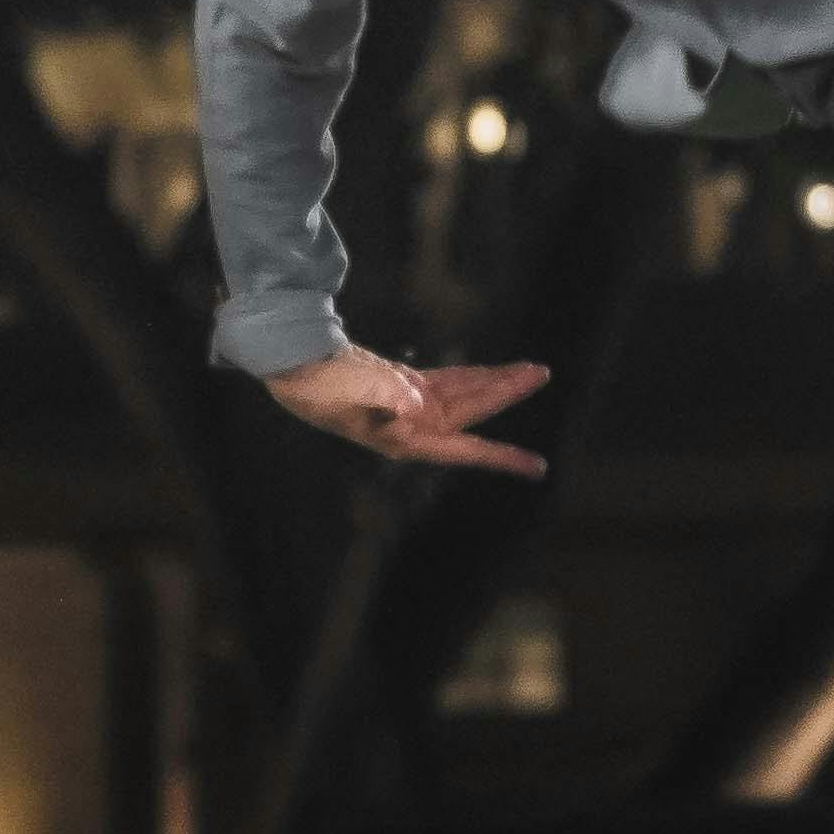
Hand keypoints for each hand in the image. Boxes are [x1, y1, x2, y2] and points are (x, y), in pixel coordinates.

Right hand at [262, 346, 553, 477]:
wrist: (293, 367)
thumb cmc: (320, 384)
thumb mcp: (352, 389)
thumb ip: (386, 393)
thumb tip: (413, 400)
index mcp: (405, 437)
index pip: (465, 448)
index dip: (502, 457)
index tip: (537, 467)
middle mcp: (413, 427)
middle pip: (472, 411)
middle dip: (506, 392)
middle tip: (541, 372)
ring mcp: (408, 407)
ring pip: (463, 394)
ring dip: (493, 382)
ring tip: (529, 369)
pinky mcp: (401, 386)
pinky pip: (446, 382)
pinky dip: (469, 375)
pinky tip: (488, 372)